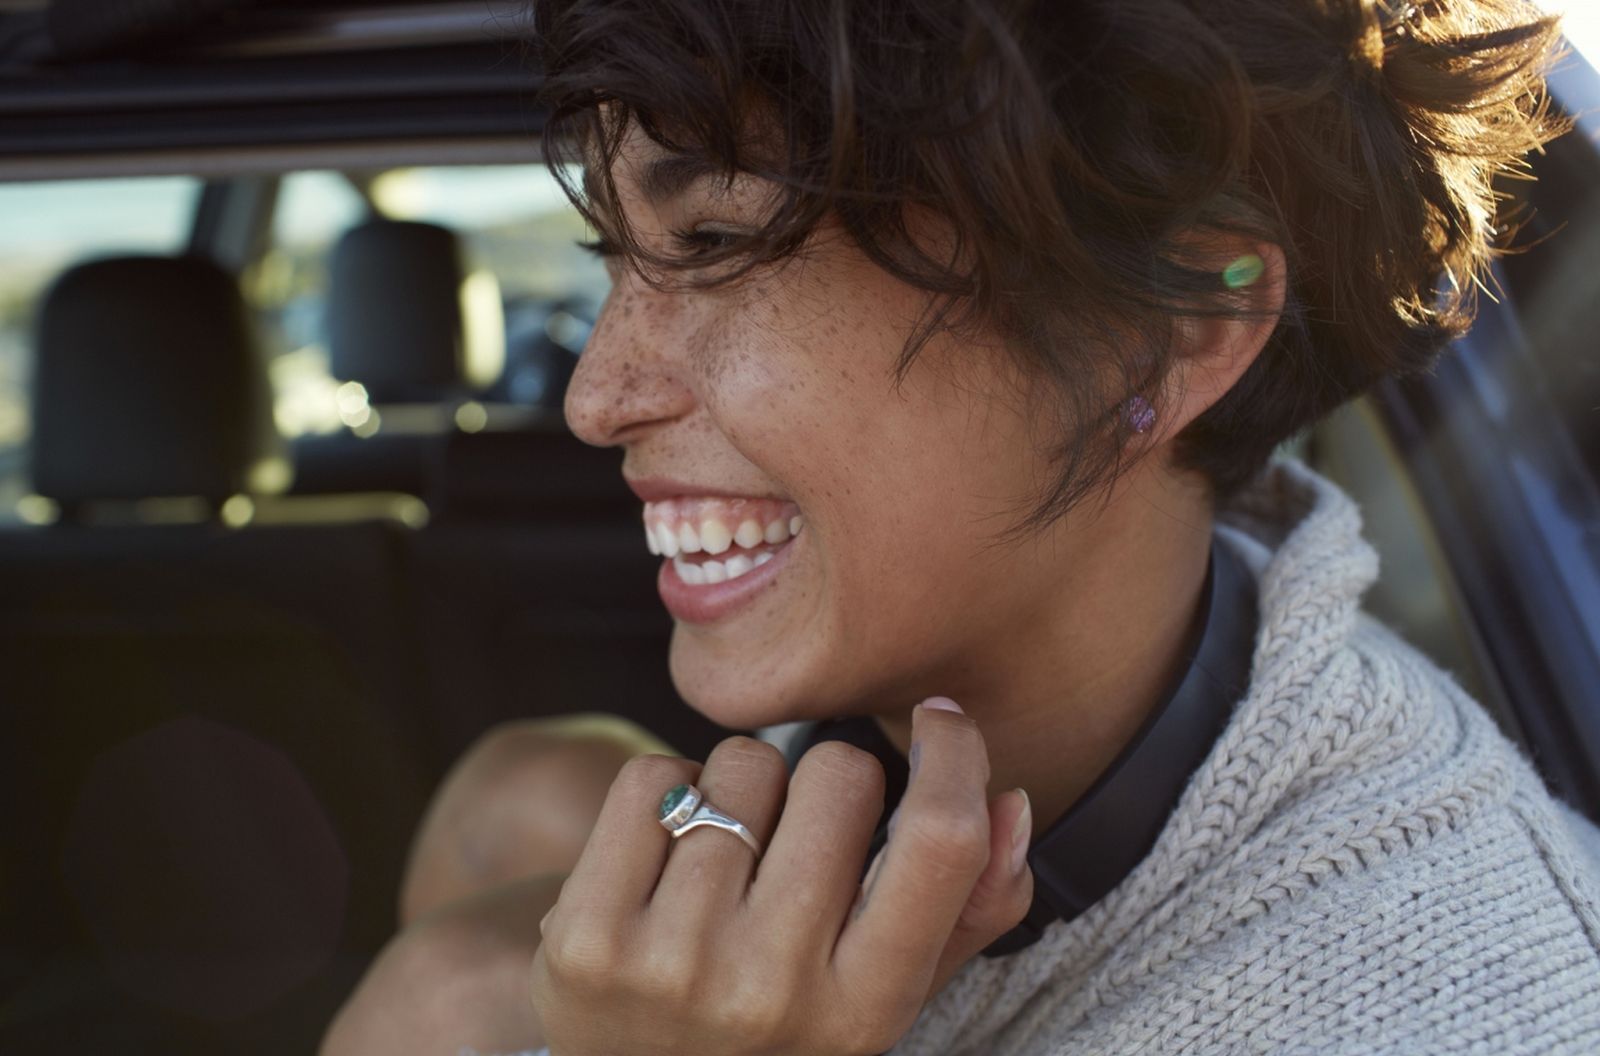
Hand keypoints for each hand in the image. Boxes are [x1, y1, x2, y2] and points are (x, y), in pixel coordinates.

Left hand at [529, 698, 1033, 1055]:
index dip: (954, 758)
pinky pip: (651, 776)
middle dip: (829, 781)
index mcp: (863, 1010)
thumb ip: (965, 910)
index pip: (939, 843)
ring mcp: (670, 965)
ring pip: (742, 765)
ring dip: (743, 788)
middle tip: (800, 836)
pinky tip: (664, 856)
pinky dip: (665, 793)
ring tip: (726, 859)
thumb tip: (1009, 802)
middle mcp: (770, 992)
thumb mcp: (881, 996)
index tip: (943, 724)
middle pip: (838, 777)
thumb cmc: (774, 1031)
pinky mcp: (584, 937)